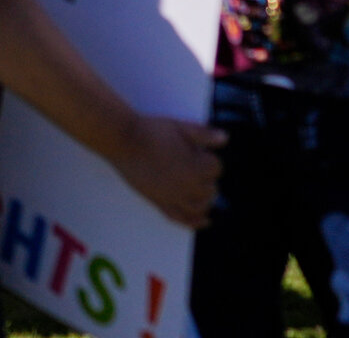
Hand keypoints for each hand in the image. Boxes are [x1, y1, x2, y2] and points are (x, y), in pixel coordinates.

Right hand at [111, 113, 224, 229]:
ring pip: (201, 206)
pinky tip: (204, 220)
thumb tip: (225, 138)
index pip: (216, 168)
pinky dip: (195, 222)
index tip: (199, 151)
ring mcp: (174, 198)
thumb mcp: (179, 127)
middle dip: (207, 177)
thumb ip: (203, 134)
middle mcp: (188, 187)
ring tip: (199, 187)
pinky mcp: (160, 203)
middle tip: (195, 165)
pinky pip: (182, 219)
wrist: (123, 140)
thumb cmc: (151, 131)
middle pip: (211, 188)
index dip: (209, 158)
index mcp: (195, 167)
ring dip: (204, 198)